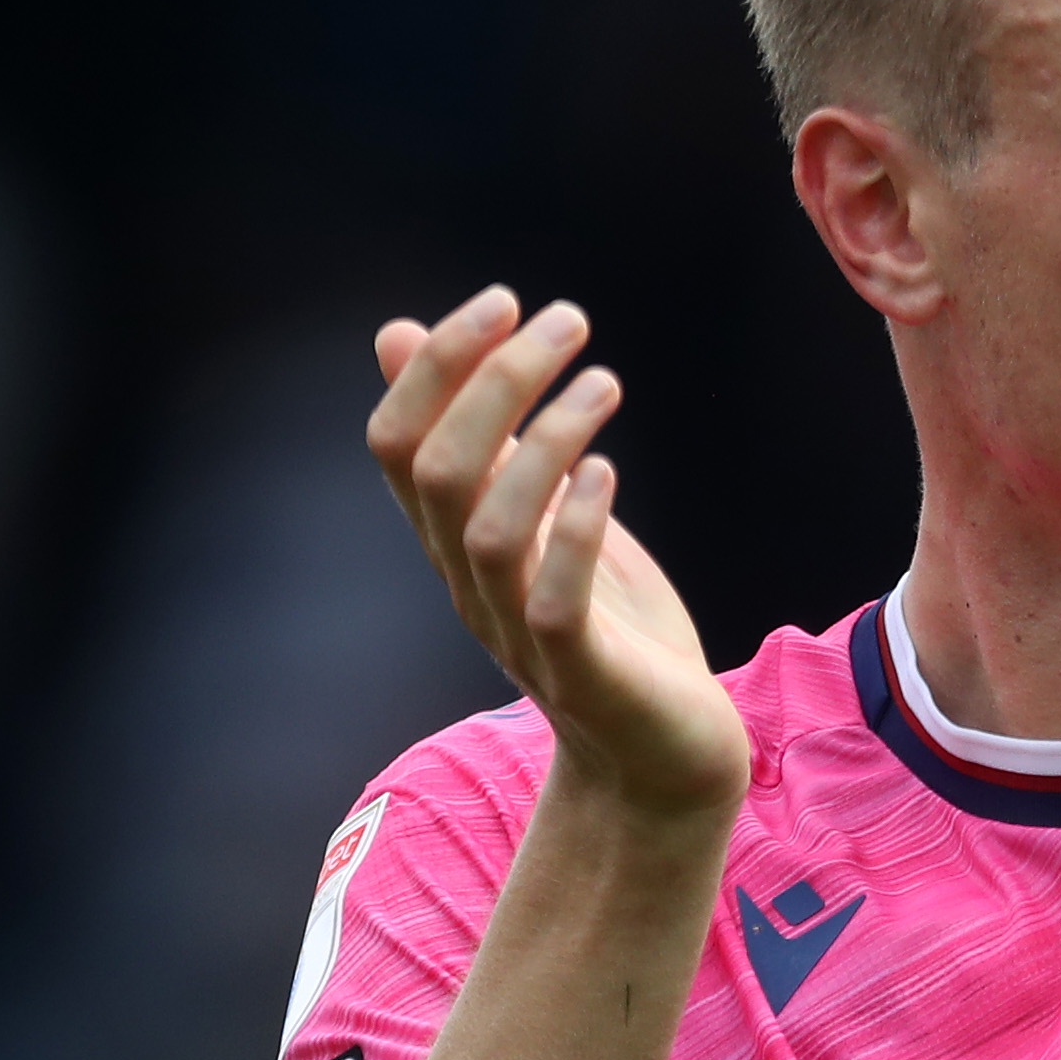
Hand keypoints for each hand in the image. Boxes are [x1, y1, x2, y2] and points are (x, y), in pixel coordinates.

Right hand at [368, 287, 752, 825]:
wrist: (662, 759)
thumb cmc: (609, 629)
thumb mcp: (541, 518)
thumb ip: (482, 438)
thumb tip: (399, 333)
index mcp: (456, 541)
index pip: (398, 444)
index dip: (438, 367)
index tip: (503, 301)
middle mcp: (470, 582)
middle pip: (438, 471)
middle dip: (494, 380)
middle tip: (568, 319)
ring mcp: (519, 630)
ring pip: (489, 530)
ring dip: (543, 440)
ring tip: (604, 380)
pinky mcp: (582, 671)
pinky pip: (554, 602)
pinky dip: (574, 530)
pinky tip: (608, 471)